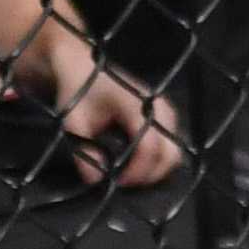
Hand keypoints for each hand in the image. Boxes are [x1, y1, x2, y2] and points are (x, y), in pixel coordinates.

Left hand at [47, 53, 187, 187]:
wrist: (81, 66)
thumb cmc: (78, 90)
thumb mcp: (74, 123)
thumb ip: (84, 153)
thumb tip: (96, 181)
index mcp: (135, 105)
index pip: (150, 147)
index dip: (138, 171)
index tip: (119, 182)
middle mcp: (156, 106)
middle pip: (171, 152)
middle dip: (151, 174)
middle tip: (127, 182)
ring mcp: (163, 109)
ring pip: (174, 149)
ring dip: (156, 167)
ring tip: (132, 174)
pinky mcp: (163, 113)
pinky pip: (171, 142)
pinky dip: (159, 158)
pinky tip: (138, 162)